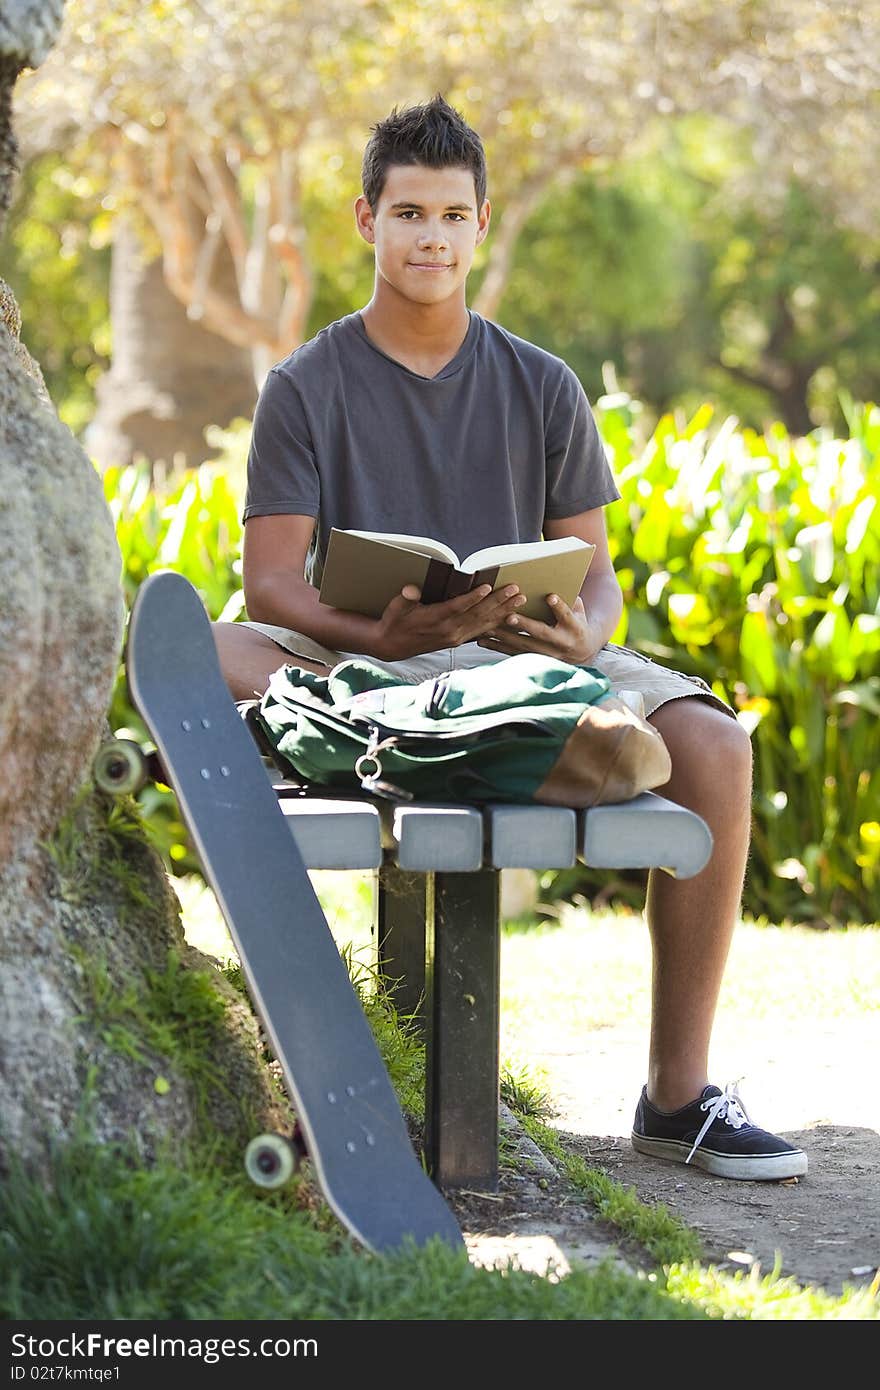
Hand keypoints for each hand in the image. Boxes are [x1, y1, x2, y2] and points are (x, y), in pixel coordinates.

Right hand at [374, 583, 527, 661]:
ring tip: (519, 601)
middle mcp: (449, 631)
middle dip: (498, 601)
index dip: (473, 597)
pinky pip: (481, 632)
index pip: (458, 607)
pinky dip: (497, 624)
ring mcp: (455, 637)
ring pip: (483, 623)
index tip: (487, 586)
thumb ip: (406, 598)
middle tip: (514, 590)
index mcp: (435, 620)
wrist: (392, 646)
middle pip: (477, 614)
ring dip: (503, 611)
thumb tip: (411, 590)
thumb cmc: (395, 622)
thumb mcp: (396, 608)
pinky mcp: (458, 641)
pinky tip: (510, 619)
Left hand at [477, 594, 600, 664]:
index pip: (567, 615)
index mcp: (574, 628)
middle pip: (541, 633)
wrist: (581, 652)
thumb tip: (558, 583)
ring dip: (505, 636)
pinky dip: (497, 647)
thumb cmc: (576, 624)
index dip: (559, 607)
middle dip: (525, 625)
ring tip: (489, 627)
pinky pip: (513, 653)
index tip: (550, 597)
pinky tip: (483, 641)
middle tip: (510, 616)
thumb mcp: (579, 612)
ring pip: (523, 645)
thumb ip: (571, 600)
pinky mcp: (534, 659)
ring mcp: (546, 653)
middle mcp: (560, 642)